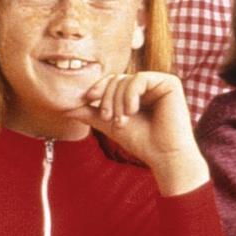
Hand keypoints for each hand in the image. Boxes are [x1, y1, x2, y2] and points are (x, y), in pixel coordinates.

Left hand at [81, 69, 202, 187]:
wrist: (163, 155)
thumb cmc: (141, 142)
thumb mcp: (110, 124)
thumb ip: (91, 113)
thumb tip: (66, 108)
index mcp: (138, 92)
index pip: (113, 81)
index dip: (99, 88)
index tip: (88, 99)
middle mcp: (150, 85)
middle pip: (118, 79)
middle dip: (108, 98)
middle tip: (109, 119)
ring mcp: (160, 83)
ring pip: (127, 79)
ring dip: (118, 101)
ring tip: (122, 121)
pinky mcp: (170, 83)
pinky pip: (140, 79)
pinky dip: (131, 95)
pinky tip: (133, 111)